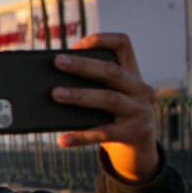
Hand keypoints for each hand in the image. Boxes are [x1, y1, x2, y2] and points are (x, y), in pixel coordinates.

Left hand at [50, 33, 158, 181]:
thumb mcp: (108, 100)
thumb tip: (49, 87)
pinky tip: (63, 139)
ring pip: (108, 99)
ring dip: (80, 96)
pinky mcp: (136, 134)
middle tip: (57, 62)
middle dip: (83, 65)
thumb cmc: (113, 120)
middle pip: (111, 71)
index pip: (123, 45)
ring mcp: (141, 111)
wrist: (139, 152)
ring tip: (55, 94)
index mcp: (132, 74)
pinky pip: (104, 133)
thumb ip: (90, 89)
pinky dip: (82, 136)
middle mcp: (141, 89)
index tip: (75, 46)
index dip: (101, 40)